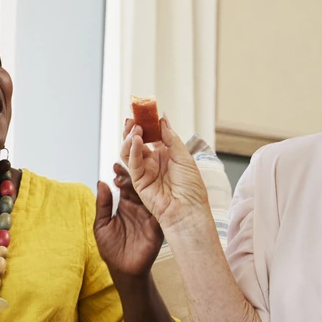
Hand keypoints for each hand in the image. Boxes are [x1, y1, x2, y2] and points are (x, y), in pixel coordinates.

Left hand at [94, 163, 163, 278]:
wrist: (123, 270)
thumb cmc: (111, 249)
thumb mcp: (101, 225)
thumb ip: (102, 204)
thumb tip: (101, 182)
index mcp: (124, 206)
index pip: (124, 186)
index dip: (120, 175)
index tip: (114, 165)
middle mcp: (138, 208)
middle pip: (138, 187)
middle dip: (133, 176)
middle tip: (127, 167)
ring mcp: (149, 216)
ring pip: (149, 196)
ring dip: (144, 186)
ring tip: (138, 175)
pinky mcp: (157, 226)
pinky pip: (159, 212)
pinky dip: (157, 202)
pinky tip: (154, 193)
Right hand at [120, 116, 211, 230]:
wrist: (188, 209)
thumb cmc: (191, 187)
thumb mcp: (184, 156)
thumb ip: (170, 137)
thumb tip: (163, 118)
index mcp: (165, 155)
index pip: (152, 135)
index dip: (147, 124)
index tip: (143, 111)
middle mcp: (153, 162)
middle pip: (137, 142)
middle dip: (133, 129)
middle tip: (132, 117)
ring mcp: (144, 171)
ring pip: (130, 151)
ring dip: (130, 138)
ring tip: (133, 127)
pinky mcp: (138, 181)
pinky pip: (132, 163)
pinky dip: (132, 150)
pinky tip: (135, 140)